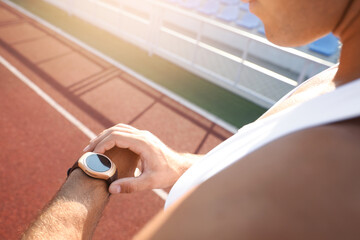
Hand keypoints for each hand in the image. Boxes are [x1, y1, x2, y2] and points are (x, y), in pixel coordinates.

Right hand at [83, 124, 197, 193]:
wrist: (181, 167)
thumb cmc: (167, 174)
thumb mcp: (150, 182)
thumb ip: (131, 186)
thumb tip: (111, 188)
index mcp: (143, 143)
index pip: (117, 136)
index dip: (102, 144)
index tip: (94, 155)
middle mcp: (143, 135)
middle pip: (116, 130)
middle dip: (99, 139)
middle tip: (87, 151)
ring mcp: (143, 135)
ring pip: (120, 128)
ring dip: (105, 136)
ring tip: (93, 148)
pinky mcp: (143, 138)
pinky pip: (125, 132)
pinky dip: (113, 137)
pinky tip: (107, 147)